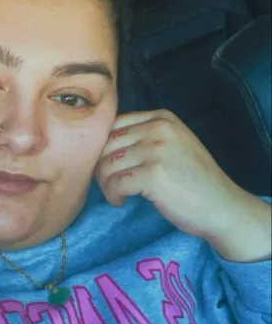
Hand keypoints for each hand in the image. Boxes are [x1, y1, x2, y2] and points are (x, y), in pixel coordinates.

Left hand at [94, 108, 245, 240]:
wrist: (222, 206)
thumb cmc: (195, 180)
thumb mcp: (174, 144)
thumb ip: (145, 137)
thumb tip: (102, 145)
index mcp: (162, 118)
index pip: (115, 123)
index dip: (104, 147)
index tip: (110, 166)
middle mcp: (159, 128)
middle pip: (107, 143)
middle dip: (102, 167)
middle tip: (111, 184)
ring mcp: (156, 151)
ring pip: (107, 164)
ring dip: (106, 184)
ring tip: (118, 195)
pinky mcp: (153, 175)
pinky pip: (115, 183)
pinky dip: (113, 195)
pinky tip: (121, 201)